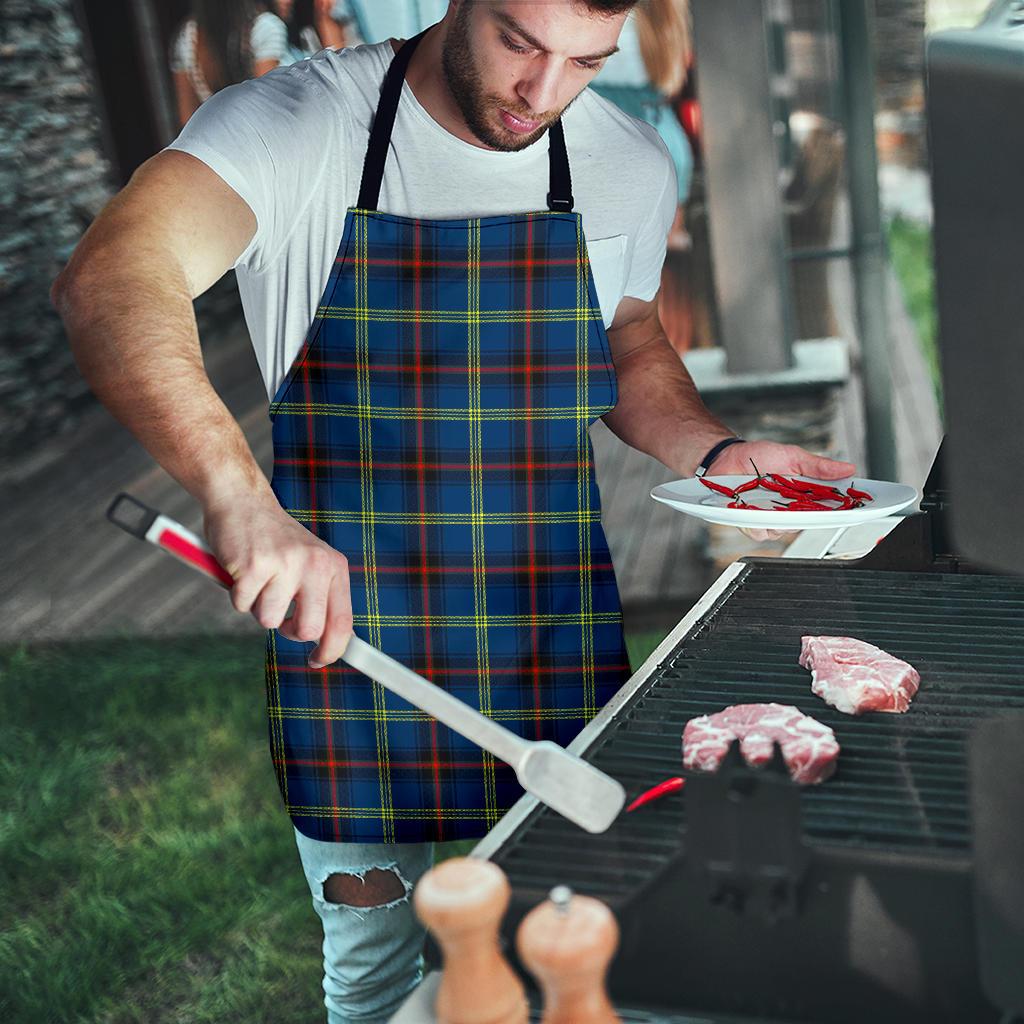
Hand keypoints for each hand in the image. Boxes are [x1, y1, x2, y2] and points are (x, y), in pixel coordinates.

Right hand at [202, 492, 352, 668]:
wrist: (243, 501)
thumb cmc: (275, 540)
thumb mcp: (310, 563)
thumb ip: (321, 597)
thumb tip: (328, 644)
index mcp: (334, 566)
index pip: (343, 621)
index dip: (332, 650)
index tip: (319, 661)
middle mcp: (315, 564)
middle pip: (309, 630)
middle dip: (289, 630)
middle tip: (280, 613)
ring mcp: (285, 564)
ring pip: (269, 620)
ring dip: (258, 606)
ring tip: (259, 578)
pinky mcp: (254, 566)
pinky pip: (242, 605)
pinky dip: (237, 594)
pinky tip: (242, 569)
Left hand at [708, 440, 856, 542]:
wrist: (727, 457)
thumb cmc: (759, 457)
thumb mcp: (793, 456)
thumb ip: (818, 467)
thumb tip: (848, 468)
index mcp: (804, 495)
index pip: (829, 508)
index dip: (844, 511)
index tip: (858, 509)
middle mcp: (790, 510)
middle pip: (809, 523)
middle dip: (810, 515)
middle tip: (805, 502)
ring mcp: (770, 518)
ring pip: (784, 531)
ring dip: (780, 517)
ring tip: (771, 499)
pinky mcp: (751, 523)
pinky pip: (760, 532)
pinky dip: (758, 522)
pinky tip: (753, 508)